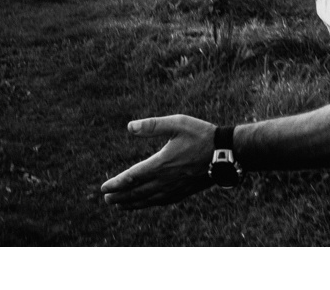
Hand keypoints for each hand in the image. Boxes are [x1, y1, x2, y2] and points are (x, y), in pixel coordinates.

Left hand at [101, 115, 215, 209]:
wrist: (226, 153)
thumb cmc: (202, 135)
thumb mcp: (177, 123)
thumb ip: (153, 125)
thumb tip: (130, 127)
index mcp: (161, 163)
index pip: (132, 177)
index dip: (116, 183)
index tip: (103, 187)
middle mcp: (165, 180)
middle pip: (137, 192)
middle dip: (120, 196)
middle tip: (106, 199)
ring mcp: (175, 188)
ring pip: (148, 200)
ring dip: (132, 203)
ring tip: (119, 205)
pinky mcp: (183, 192)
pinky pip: (161, 201)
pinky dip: (148, 204)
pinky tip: (145, 203)